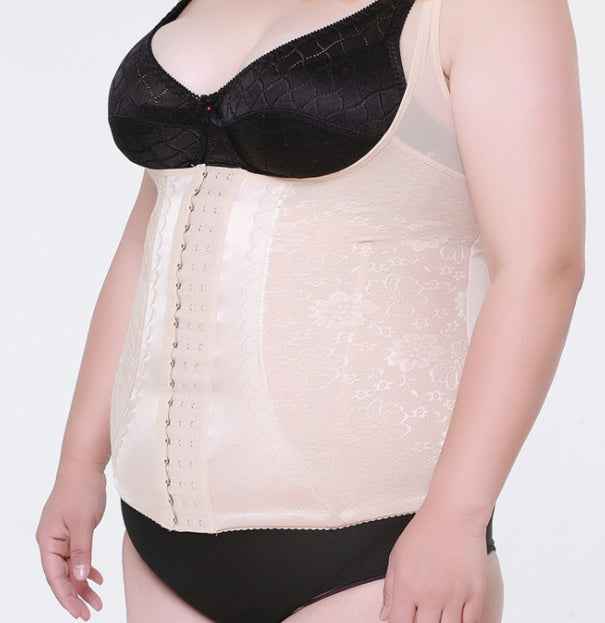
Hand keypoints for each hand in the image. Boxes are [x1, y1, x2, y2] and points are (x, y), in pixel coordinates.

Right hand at [36, 459, 106, 619]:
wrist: (85, 467)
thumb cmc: (81, 490)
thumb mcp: (83, 523)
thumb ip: (82, 551)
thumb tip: (80, 578)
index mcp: (47, 541)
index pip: (55, 577)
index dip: (67, 597)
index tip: (80, 613)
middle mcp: (51, 542)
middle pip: (62, 576)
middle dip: (76, 596)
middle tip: (90, 613)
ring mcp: (62, 537)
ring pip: (71, 568)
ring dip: (83, 584)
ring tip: (98, 601)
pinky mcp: (73, 531)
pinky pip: (78, 556)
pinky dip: (87, 567)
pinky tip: (98, 578)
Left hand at [380, 506, 487, 622]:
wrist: (454, 515)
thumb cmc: (423, 532)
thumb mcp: (396, 556)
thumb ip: (389, 589)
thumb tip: (385, 616)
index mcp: (407, 586)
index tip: (403, 618)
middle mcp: (430, 596)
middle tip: (422, 614)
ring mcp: (454, 597)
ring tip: (436, 615)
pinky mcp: (475, 594)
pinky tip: (455, 617)